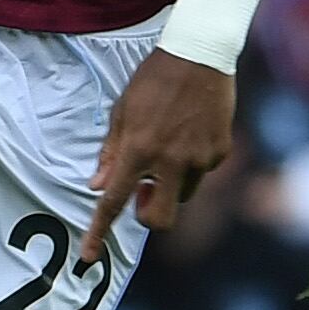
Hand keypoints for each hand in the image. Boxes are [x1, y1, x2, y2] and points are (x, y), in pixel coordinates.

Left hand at [82, 49, 236, 264]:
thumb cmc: (153, 80)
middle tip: (143, 192)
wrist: (200, 54)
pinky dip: (192, 164)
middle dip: (148, 214)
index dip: (98, 231)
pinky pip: (202, 173)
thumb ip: (111, 153)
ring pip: (182, 194)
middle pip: (158, 218)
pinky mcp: (220, 151)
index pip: (114, 201)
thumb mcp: (122, 111)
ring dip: (171, 184)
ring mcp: (200, 159)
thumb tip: (99, 187)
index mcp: (139, 149)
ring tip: (169, 145)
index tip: (88, 255)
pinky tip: (190, 132)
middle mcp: (170, 161)